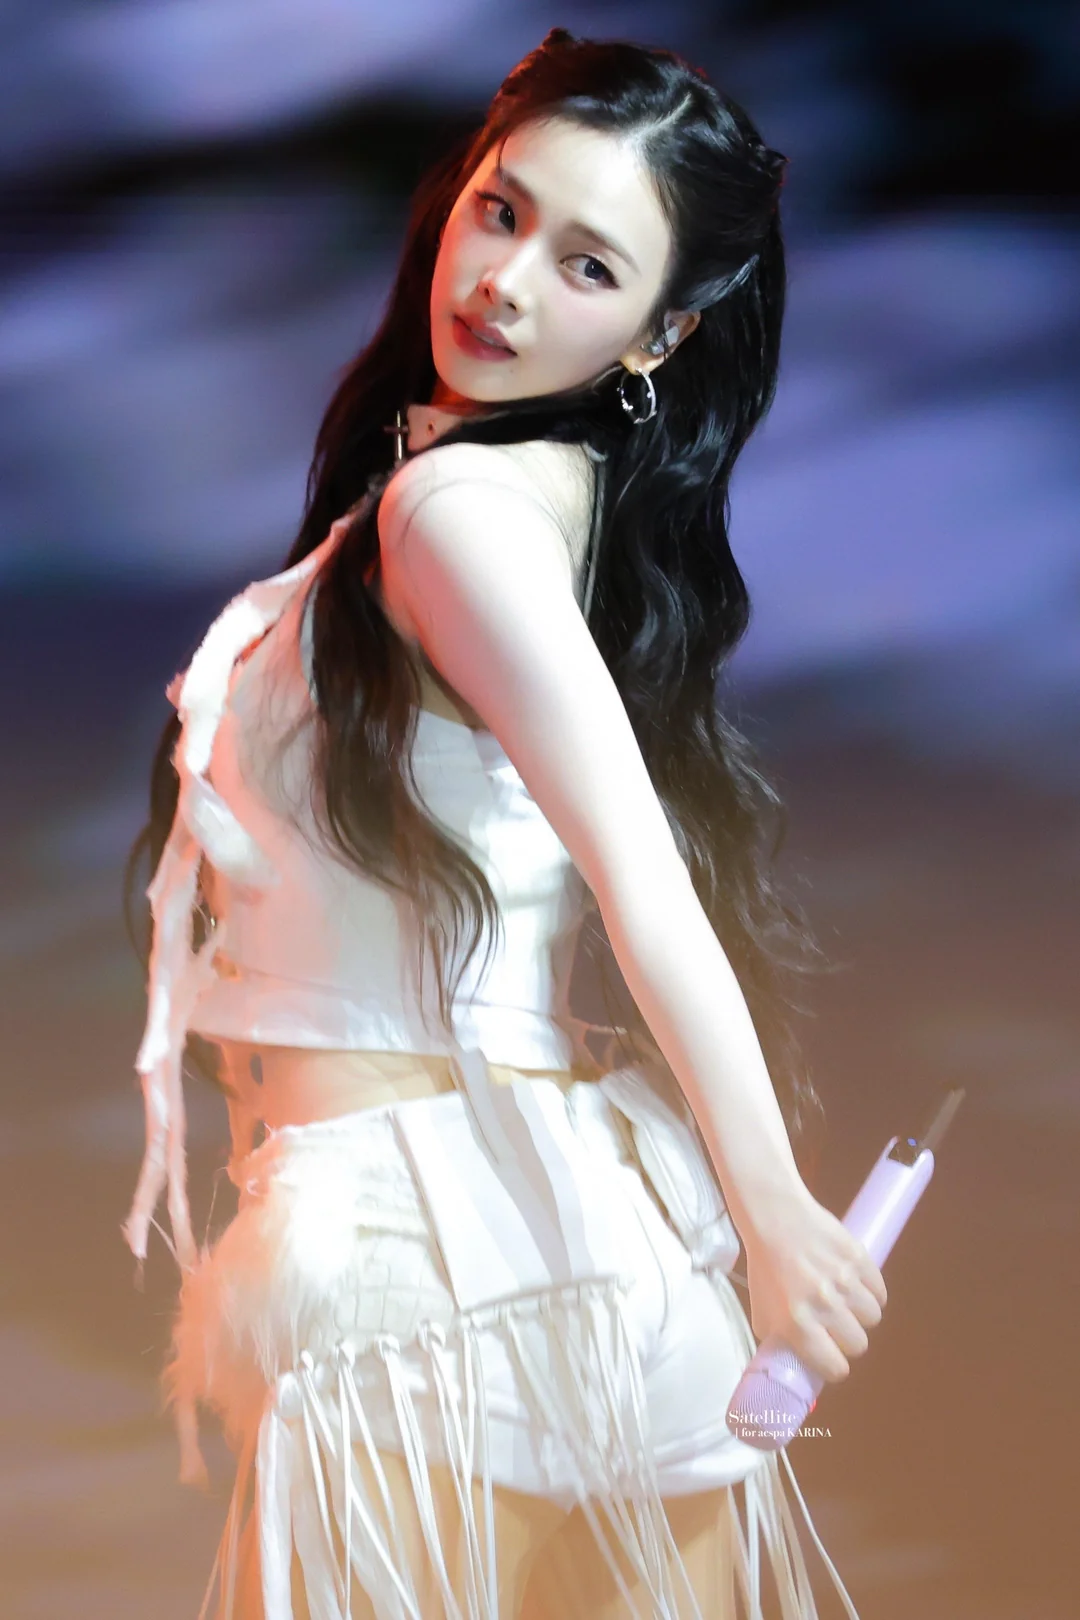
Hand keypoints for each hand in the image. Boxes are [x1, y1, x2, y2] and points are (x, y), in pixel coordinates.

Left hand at [741, 1184, 887, 1383]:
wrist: (776, 1218)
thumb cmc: (766, 1267)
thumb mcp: (761, 1313)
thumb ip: (779, 1342)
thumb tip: (795, 1366)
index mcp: (798, 1325)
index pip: (836, 1368)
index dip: (834, 1365)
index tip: (831, 1356)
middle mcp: (824, 1307)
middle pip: (858, 1344)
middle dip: (848, 1338)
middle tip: (837, 1325)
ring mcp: (845, 1282)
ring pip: (872, 1317)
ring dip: (861, 1313)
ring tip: (846, 1300)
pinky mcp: (860, 1259)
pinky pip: (880, 1291)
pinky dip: (872, 1292)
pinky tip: (856, 1284)